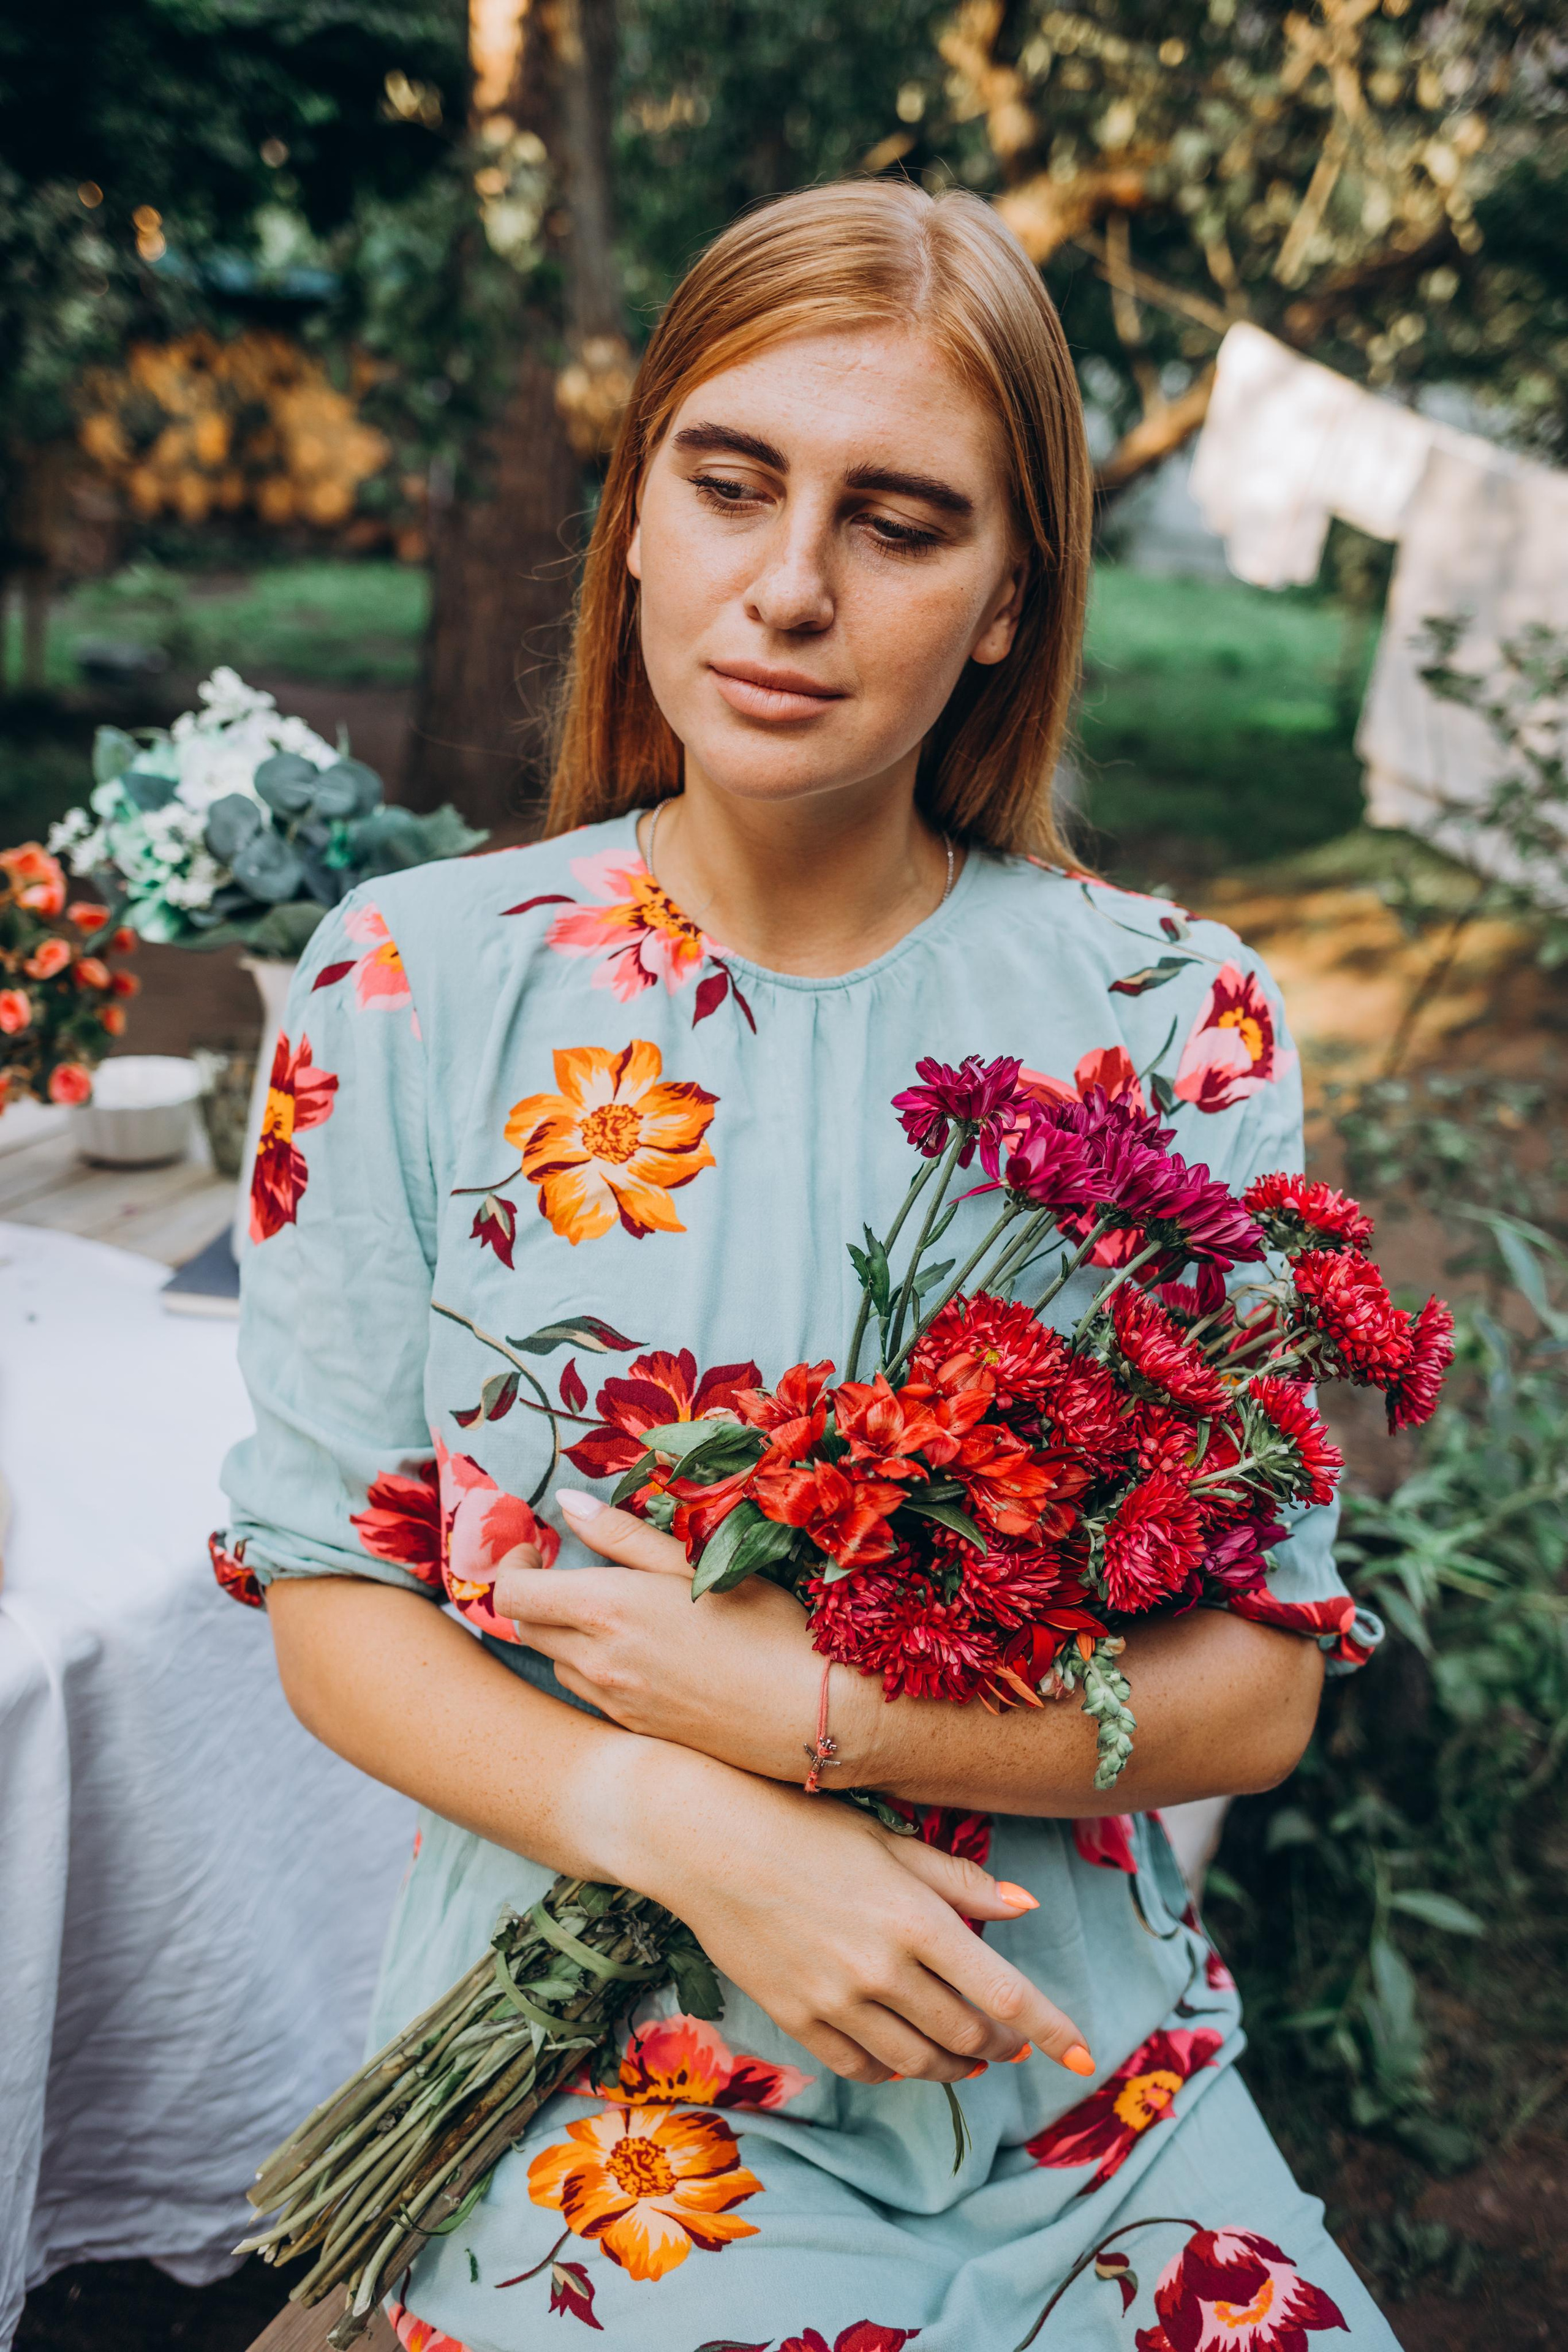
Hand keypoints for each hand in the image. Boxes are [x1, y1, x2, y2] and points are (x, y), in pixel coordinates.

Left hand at [490, 1490, 829, 1781]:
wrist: (811, 1715)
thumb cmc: (765, 1627)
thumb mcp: (697, 1565)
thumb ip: (623, 1535)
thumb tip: (566, 1502)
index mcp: (607, 1610)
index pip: (512, 1594)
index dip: (511, 1566)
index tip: (536, 1549)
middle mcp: (596, 1662)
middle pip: (525, 1627)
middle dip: (535, 1595)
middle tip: (569, 1573)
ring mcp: (612, 1703)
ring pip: (555, 1661)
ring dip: (565, 1632)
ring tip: (614, 1612)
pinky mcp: (633, 1729)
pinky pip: (587, 1691)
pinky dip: (593, 1665)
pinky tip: (642, 1652)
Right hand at [584, 1734, 1093, 2087]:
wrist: (705, 1839)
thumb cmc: (802, 1824)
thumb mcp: (888, 1840)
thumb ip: (960, 1879)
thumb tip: (1027, 1905)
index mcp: (915, 1917)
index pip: (1006, 1993)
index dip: (1052, 2030)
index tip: (1084, 2054)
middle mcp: (882, 1968)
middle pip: (969, 2034)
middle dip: (1004, 2045)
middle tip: (1014, 2041)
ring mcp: (836, 2001)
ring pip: (921, 2060)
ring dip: (956, 2064)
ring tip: (970, 2054)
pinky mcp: (797, 2019)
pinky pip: (862, 2067)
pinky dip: (895, 2069)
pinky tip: (905, 2055)